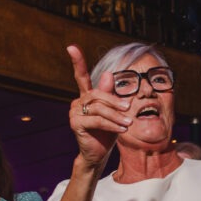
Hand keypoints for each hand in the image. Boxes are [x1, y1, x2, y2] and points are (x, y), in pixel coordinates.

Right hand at [67, 45, 132, 167]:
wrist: (98, 153)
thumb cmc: (107, 131)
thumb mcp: (114, 112)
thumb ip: (111, 95)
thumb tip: (107, 74)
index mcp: (86, 96)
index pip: (81, 76)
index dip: (77, 61)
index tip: (71, 47)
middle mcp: (78, 101)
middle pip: (97, 94)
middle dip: (114, 101)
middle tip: (129, 108)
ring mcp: (74, 112)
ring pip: (99, 108)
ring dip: (116, 115)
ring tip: (128, 123)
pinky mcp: (76, 124)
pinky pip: (97, 120)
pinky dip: (111, 124)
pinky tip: (122, 129)